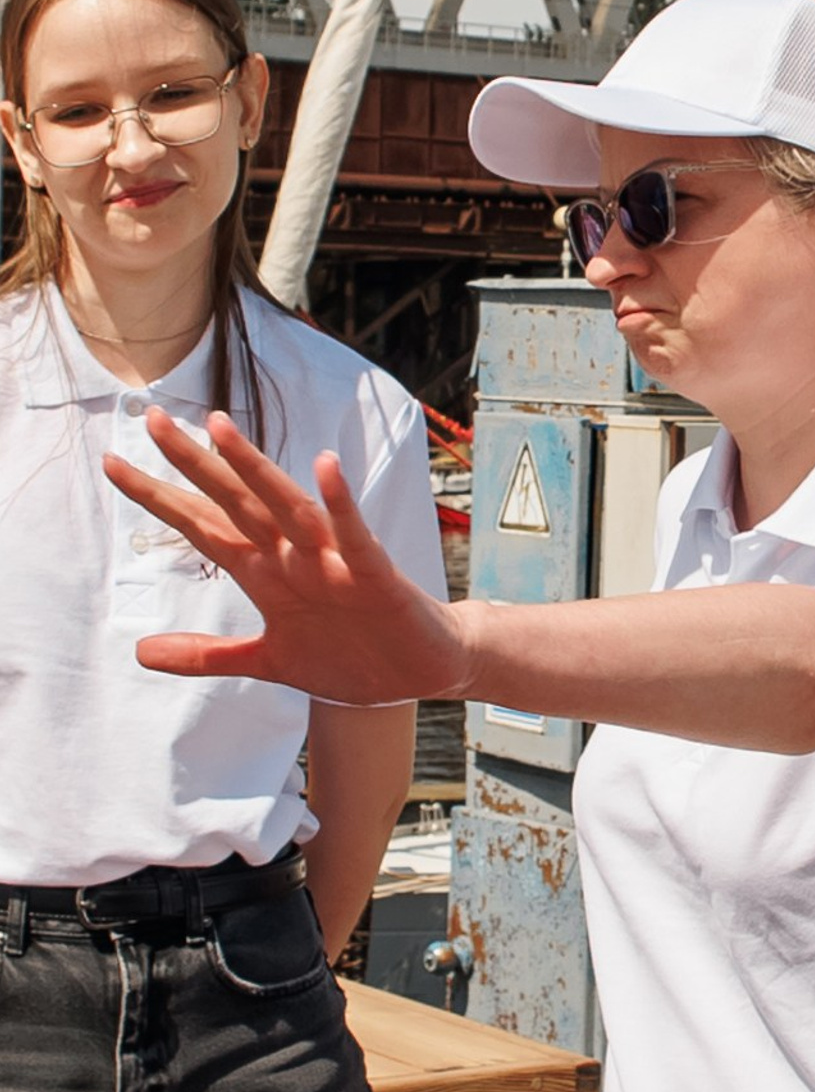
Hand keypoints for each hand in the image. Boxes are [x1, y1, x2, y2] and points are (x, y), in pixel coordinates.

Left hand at [102, 410, 469, 706]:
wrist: (423, 672)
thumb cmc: (352, 658)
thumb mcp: (269, 660)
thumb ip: (208, 654)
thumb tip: (141, 652)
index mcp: (267, 574)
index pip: (204, 526)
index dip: (159, 498)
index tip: (113, 464)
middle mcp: (295, 558)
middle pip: (236, 504)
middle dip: (195, 464)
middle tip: (154, 420)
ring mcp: (335, 564)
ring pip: (287, 510)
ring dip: (256, 470)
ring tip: (222, 428)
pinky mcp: (375, 578)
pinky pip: (357, 538)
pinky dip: (341, 505)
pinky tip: (326, 468)